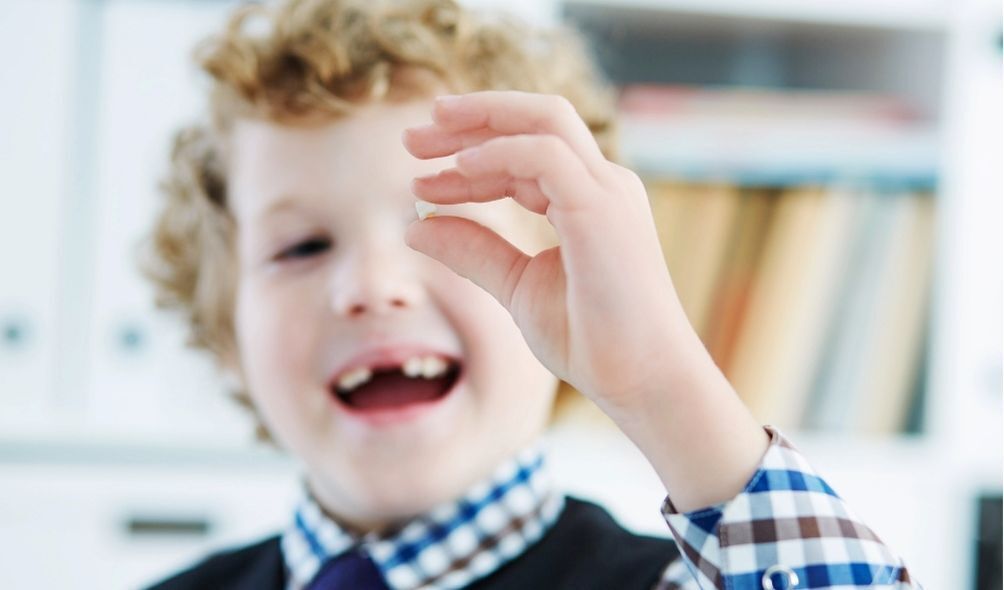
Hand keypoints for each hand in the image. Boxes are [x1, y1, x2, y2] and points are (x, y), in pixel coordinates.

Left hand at [403, 91, 699, 415]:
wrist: (640, 380)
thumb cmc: (592, 340)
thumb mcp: (517, 286)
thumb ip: (473, 251)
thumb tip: (413, 227)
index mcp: (586, 200)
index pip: (523, 159)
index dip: (468, 163)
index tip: (418, 185)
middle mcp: (602, 184)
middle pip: (534, 121)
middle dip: (470, 120)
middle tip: (409, 138)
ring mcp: (606, 191)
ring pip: (545, 120)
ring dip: (480, 120)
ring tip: (421, 139)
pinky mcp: (602, 208)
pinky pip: (547, 155)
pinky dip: (501, 152)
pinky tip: (459, 167)